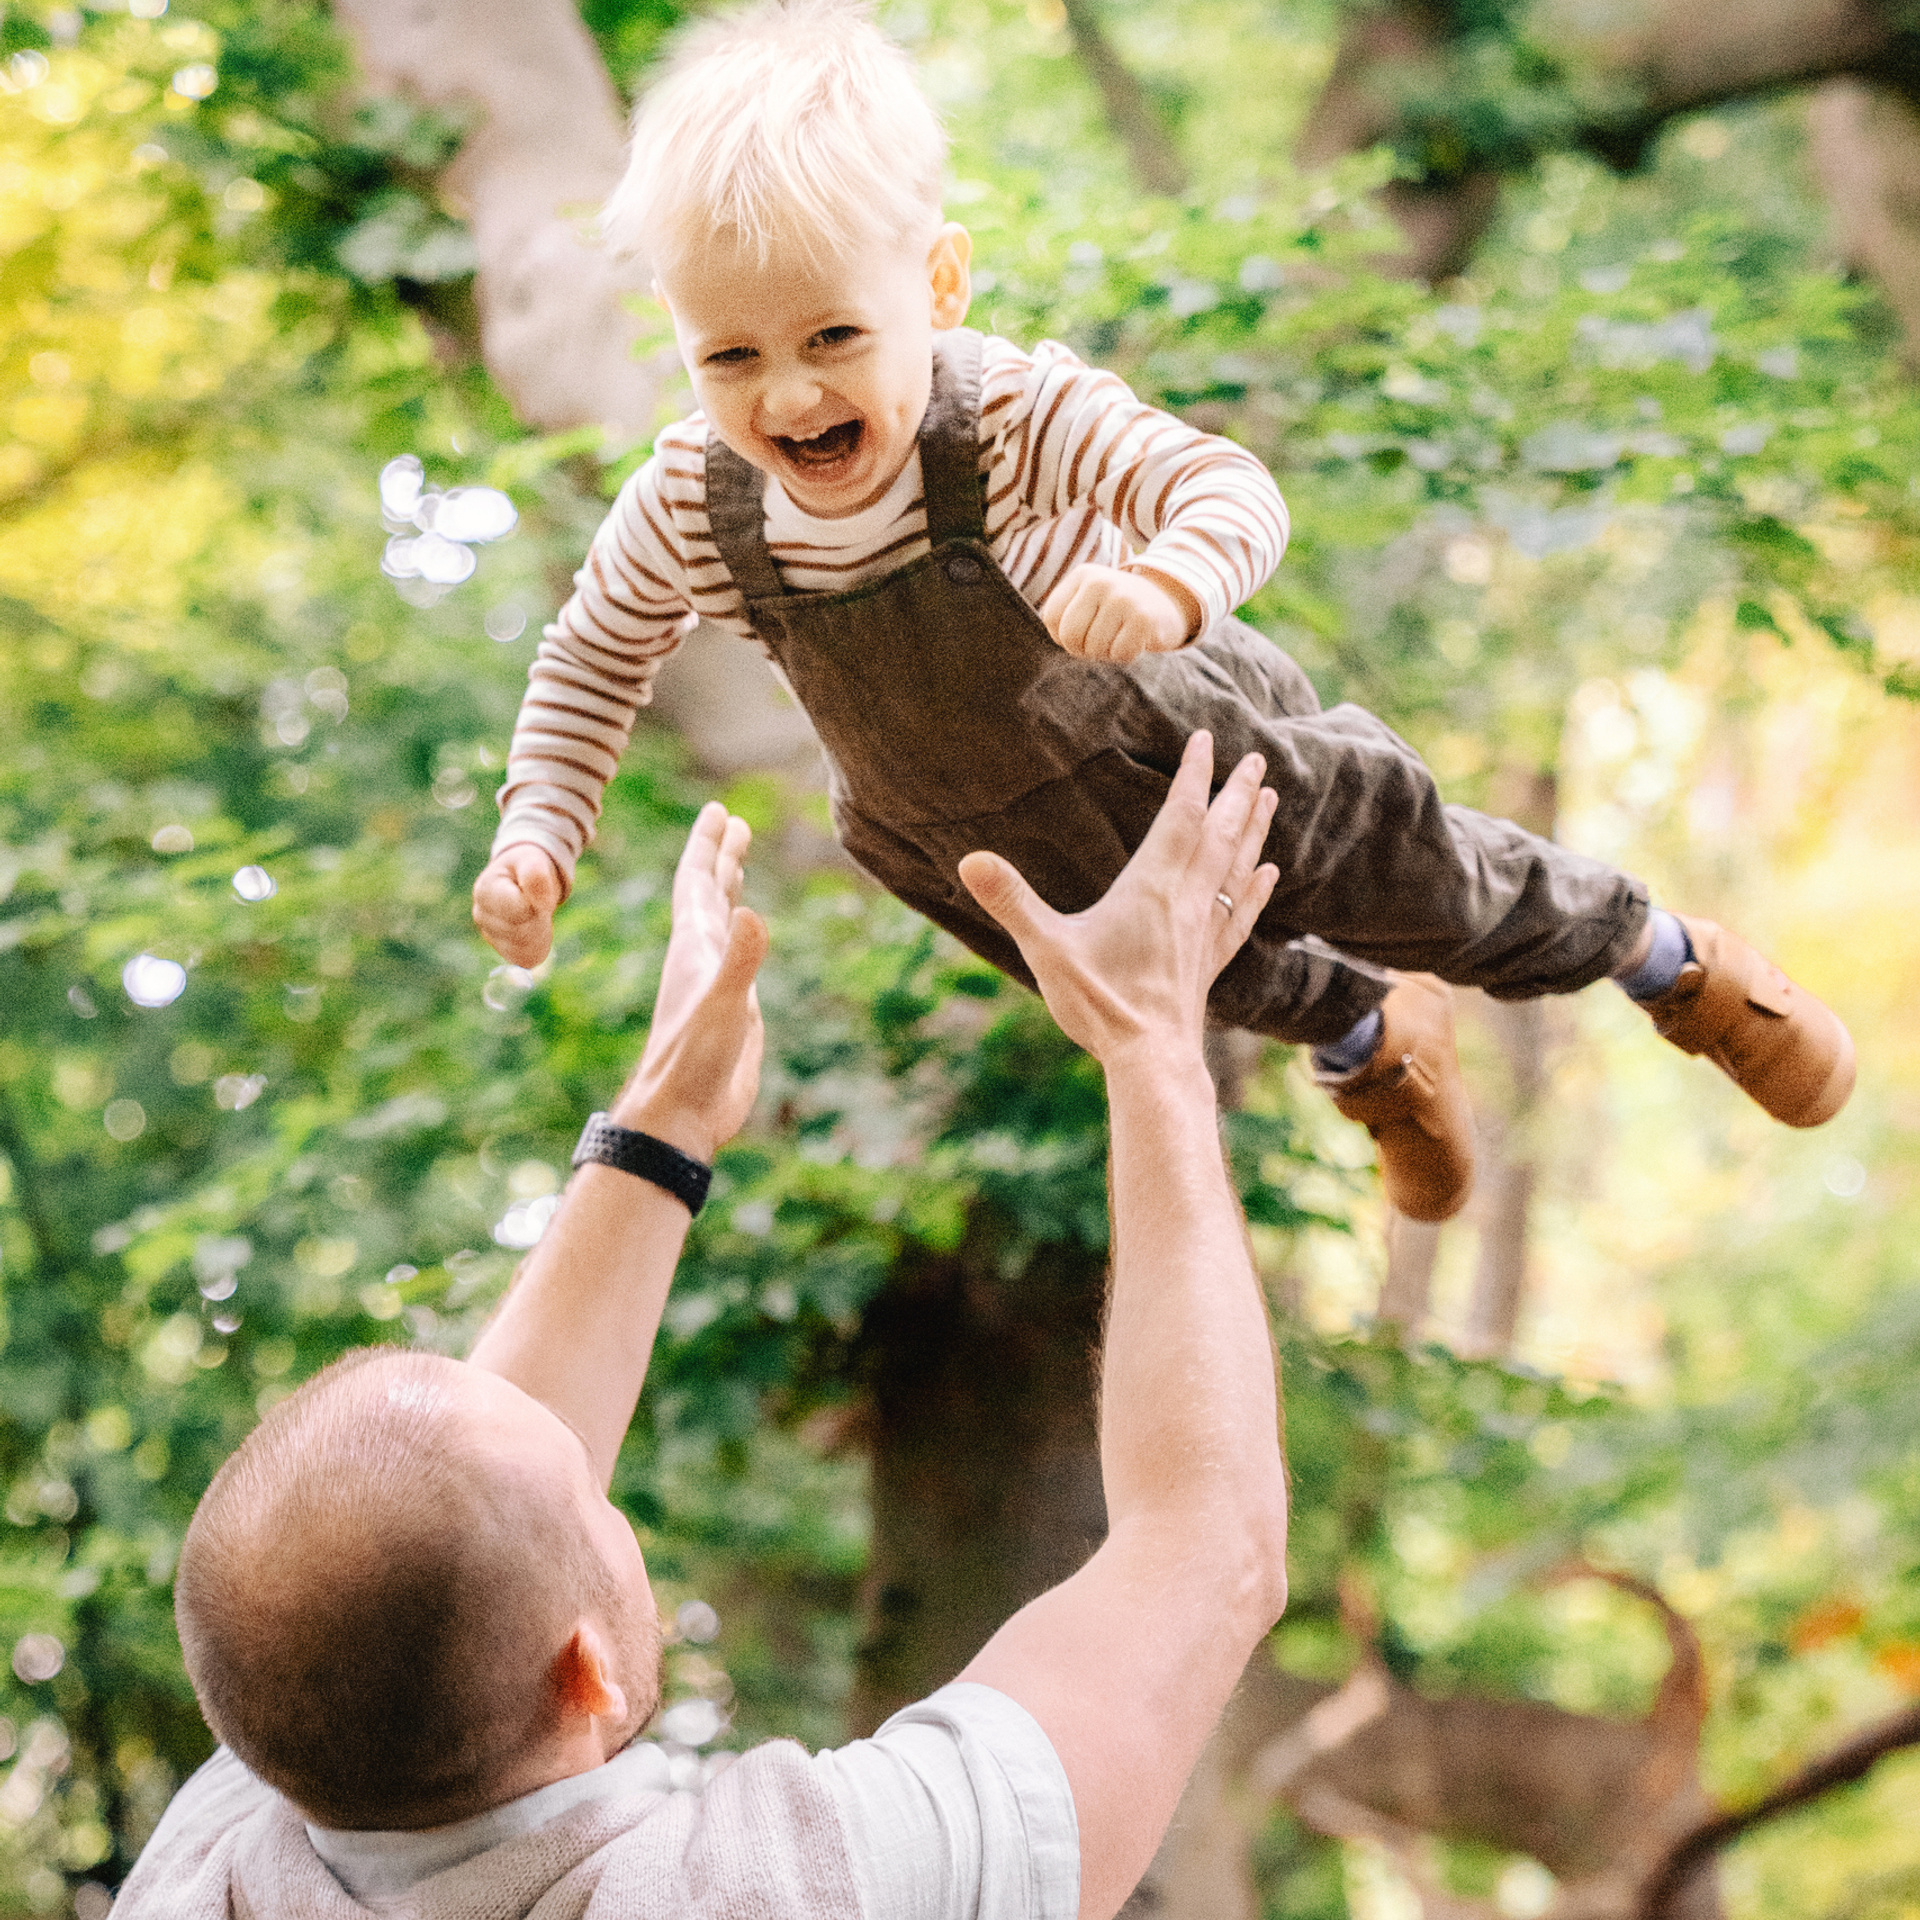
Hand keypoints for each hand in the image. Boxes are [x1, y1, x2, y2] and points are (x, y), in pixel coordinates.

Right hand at [474, 844, 565, 965]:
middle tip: (539, 902)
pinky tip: (535, 929)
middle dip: (539, 918)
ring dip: (540, 932)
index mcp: (485, 891)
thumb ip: (535, 875)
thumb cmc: (526, 867)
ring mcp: (490, 935)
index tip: (537, 893)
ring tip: (536, 913)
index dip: (536, 904)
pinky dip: (538, 945)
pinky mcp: (503, 950)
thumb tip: (543, 904)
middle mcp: (481, 916)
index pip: (517, 911)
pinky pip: (526, 958)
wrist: (520, 878)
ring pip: (524, 948)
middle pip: (521, 932)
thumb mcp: (532, 860)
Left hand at [611, 802, 768, 1161]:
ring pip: (719, 921)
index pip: (697, 882)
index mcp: (693, 947)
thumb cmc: (693, 1061)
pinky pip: (734, 954)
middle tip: (733, 823)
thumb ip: (739, 961)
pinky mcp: (730, 1006)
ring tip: (737, 862)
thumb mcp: (722, 1006)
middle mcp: (700, 957)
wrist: (681, 1113)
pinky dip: (740, 931)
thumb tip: (752, 912)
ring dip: (728, 888)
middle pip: (707, 893)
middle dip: (720, 856)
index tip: (720, 811)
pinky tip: (745, 929)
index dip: (708, 845)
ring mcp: (713, 981)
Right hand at [957, 732, 1276, 1066]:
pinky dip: (1257, 888)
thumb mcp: (1046, 948)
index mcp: (1152, 886)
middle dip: (1237, 793)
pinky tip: (1269, 873)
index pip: (1181, 815)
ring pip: (1239, 868)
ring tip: (1268, 798)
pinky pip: (1242, 914)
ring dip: (1254, 830)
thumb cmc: (1100, 1003)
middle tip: (1258, 758)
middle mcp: (1188, 901)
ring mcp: (1204, 932)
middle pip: (1221, 834)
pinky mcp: (1210, 962)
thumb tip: (969, 859)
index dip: (1194, 774)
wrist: (1150, 1059)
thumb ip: (1011, 901)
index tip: (1206, 738)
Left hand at [1041, 563, 1200, 664]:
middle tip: (1102, 640)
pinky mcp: (1143, 619)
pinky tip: (1136, 640)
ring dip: (1107, 652)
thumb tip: (1060, 638)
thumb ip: (1063, 616)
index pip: (1051, 617)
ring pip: (1095, 648)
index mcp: (1082, 575)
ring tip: (1121, 636)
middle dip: (1083, 648)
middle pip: (1070, 636)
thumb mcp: (1089, 601)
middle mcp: (1100, 582)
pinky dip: (1127, 655)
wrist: (1170, 601)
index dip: (1063, 635)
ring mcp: (1123, 599)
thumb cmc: (1120, 610)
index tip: (1084, 630)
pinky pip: (1120, 654)